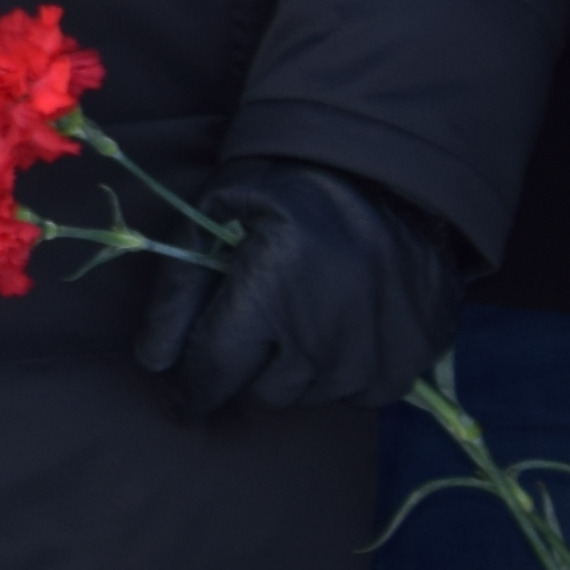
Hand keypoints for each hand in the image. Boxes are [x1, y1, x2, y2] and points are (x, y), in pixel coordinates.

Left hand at [134, 160, 468, 417]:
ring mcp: (377, 349)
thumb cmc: (286, 188)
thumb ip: (178, 288)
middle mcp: (325, 332)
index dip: (187, 390)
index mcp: (270, 289)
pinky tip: (338, 334)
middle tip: (252, 329)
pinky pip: (363, 398)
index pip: (215, 370)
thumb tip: (153, 361)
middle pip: (262, 394)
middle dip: (244, 372)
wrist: (387, 171)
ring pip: (311, 399)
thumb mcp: (214, 216)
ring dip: (294, 375)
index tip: (177, 397)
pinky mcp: (416, 355)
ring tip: (298, 321)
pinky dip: (343, 377)